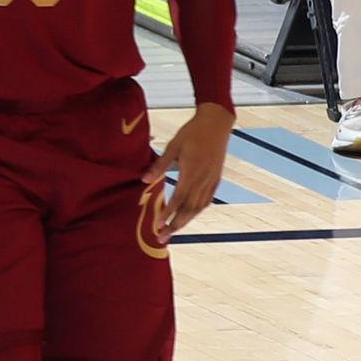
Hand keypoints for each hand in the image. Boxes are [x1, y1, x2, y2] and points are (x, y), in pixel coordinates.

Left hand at [141, 105, 230, 240]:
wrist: (216, 123)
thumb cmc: (192, 132)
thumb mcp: (173, 146)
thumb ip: (159, 165)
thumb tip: (143, 180)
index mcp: (191, 172)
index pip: (178, 199)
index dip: (168, 214)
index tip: (157, 226)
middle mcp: (204, 180)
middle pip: (189, 209)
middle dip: (176, 225)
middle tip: (163, 237)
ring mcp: (212, 180)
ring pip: (199, 207)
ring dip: (186, 221)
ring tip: (174, 231)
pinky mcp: (216, 178)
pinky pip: (207, 200)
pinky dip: (197, 211)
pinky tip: (190, 216)